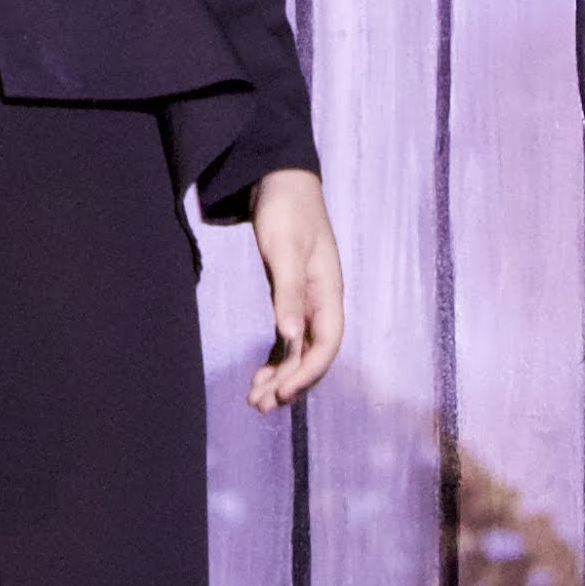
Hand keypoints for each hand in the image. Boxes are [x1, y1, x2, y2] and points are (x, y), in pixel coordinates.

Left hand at [246, 170, 343, 411]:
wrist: (281, 180)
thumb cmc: (286, 211)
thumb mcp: (283, 249)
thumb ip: (288, 293)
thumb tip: (290, 336)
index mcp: (329, 291)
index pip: (326, 344)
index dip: (307, 372)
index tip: (281, 393)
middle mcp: (322, 301)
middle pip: (313, 354)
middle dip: (290, 383)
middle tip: (260, 405)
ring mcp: (308, 301)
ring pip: (299, 350)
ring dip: (280, 376)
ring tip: (255, 400)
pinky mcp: (291, 297)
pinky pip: (289, 339)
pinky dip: (276, 360)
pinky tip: (261, 376)